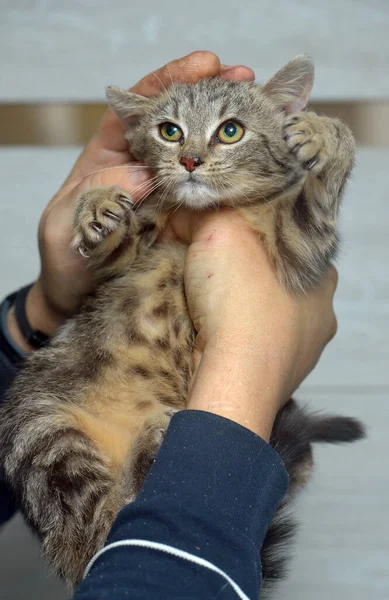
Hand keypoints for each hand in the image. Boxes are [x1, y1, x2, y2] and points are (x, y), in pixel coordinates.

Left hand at [19, 52, 253, 346]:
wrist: (78, 296)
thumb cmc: (65, 256)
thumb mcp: (69, 219)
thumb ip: (99, 191)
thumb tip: (145, 174)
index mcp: (111, 153)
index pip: (141, 105)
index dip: (172, 81)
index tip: (205, 66)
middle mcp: (145, 168)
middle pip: (181, 121)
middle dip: (212, 96)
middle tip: (245, 82)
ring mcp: (167, 194)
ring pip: (201, 155)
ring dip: (230, 133)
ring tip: (262, 114)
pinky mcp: (183, 222)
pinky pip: (209, 196)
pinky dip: (233, 178)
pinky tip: (256, 167)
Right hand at [165, 208, 337, 440]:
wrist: (237, 374)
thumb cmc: (241, 297)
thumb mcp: (218, 225)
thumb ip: (204, 212)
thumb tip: (184, 217)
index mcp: (318, 270)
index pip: (283, 241)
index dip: (247, 234)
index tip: (216, 238)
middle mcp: (319, 310)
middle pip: (273, 279)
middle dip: (242, 273)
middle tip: (205, 271)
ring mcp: (303, 349)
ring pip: (263, 317)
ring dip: (237, 309)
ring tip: (202, 306)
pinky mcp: (280, 379)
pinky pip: (252, 348)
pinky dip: (233, 340)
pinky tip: (209, 335)